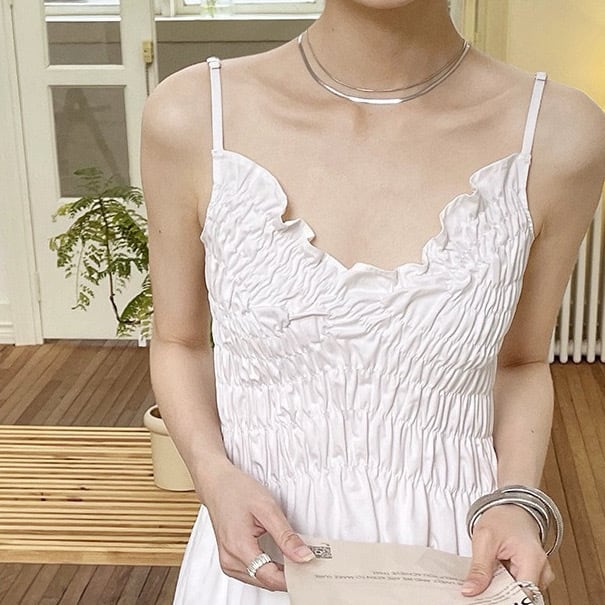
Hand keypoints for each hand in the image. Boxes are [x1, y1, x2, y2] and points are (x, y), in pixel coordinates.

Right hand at [199, 462, 314, 591]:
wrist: (217, 484)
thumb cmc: (237, 490)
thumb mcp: (268, 508)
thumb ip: (286, 536)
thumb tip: (303, 556)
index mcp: (239, 547)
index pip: (271, 578)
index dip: (293, 578)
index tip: (309, 570)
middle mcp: (230, 560)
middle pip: (266, 581)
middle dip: (287, 575)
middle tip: (306, 560)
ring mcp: (227, 562)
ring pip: (260, 580)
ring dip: (278, 573)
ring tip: (294, 558)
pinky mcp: (229, 560)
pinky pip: (252, 573)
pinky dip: (267, 568)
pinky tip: (278, 558)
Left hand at [461, 504, 554, 597]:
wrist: (512, 507)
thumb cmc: (502, 517)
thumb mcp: (484, 539)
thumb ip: (479, 568)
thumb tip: (470, 591)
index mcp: (532, 560)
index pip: (522, 596)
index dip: (502, 600)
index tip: (483, 598)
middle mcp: (542, 570)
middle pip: (520, 596)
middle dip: (499, 596)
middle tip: (479, 589)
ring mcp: (539, 573)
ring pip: (518, 593)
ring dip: (501, 590)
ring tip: (485, 579)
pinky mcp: (533, 574)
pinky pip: (518, 586)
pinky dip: (504, 584)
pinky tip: (493, 577)